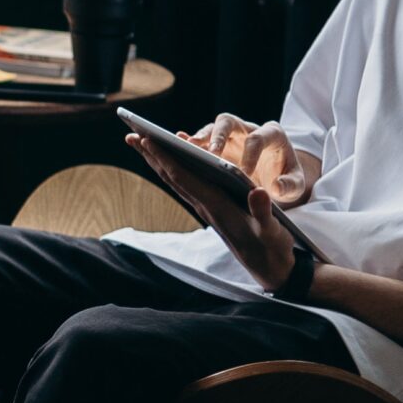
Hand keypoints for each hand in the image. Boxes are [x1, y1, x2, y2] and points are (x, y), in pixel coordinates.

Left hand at [127, 132, 301, 293]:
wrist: (269, 267)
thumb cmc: (271, 246)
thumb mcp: (272, 230)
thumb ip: (264, 211)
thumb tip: (258, 191)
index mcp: (217, 206)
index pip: (184, 179)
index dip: (165, 159)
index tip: (147, 140)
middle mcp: (206, 206)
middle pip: (172, 177)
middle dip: (152, 156)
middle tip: (130, 135)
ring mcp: (206, 208)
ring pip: (175, 181)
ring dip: (157, 162)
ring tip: (140, 142)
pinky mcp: (210, 209)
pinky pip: (186, 185)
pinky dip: (173, 170)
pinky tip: (167, 161)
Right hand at [194, 113, 312, 206]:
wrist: (277, 178)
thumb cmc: (286, 180)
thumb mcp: (296, 186)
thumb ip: (290, 186)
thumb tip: (275, 187)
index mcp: (272, 135)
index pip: (257, 139)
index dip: (249, 155)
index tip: (244, 174)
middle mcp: (248, 130)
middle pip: (229, 122)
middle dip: (218, 136)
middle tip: (211, 154)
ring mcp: (231, 137)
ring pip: (212, 128)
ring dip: (200, 138)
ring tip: (188, 148)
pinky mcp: (217, 145)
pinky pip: (201, 140)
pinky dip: (189, 143)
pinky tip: (177, 147)